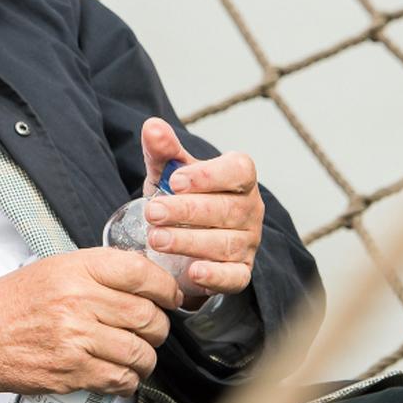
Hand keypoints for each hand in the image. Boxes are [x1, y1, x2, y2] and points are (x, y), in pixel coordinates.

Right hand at [0, 248, 178, 399]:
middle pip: (147, 316)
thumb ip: (96, 272)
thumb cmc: (12, 303)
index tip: (170, 297)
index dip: (165, 287)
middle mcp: (78, 301)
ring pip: (140, 352)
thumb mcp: (52, 269)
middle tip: (153, 330)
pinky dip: (128, 380)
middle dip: (159, 327)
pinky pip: (121, 379)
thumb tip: (144, 281)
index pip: (139, 273)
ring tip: (137, 355)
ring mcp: (76, 338)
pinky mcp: (73, 371)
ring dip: (146, 358)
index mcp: (74, 269)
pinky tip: (119, 373)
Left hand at [140, 117, 263, 302]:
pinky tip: (194, 272)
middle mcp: (250, 210)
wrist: (180, 241)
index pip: (239, 170)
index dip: (209, 175)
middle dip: (187, 211)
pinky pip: (235, 276)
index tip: (174, 181)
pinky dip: (216, 276)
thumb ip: (163, 150)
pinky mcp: (240, 272)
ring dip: (189, 241)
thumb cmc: (180, 198)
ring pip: (226, 243)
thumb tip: (152, 126)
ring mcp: (248, 243)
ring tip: (156, 239)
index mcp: (238, 179)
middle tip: (153, 212)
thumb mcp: (168, 173)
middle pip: (228, 209)